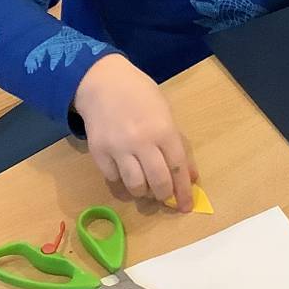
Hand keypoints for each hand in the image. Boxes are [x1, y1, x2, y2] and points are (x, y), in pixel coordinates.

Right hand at [73, 55, 198, 210]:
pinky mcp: (99, 152)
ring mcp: (118, 148)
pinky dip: (122, 184)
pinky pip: (113, 179)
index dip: (184, 190)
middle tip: (165, 197)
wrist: (102, 82)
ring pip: (135, 186)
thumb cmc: (140, 94)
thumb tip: (189, 175)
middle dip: (165, 196)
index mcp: (163, 130)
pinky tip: (127, 178)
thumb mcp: (165, 113)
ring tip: (146, 190)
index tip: (186, 206)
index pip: (178, 168)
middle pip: (158, 182)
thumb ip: (176, 144)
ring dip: (144, 193)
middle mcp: (142, 142)